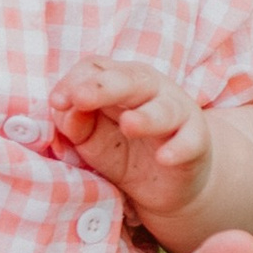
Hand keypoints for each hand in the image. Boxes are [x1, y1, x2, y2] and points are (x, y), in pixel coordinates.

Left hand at [48, 56, 213, 230]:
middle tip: (81, 99)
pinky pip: (189, 142)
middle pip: (130, 80)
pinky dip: (178, 148)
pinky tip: (164, 158)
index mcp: (121, 81)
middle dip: (104, 87)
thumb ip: (74, 121)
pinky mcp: (195, 142)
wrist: (168, 183)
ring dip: (146, 117)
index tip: (57, 102)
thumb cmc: (125, 150)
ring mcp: (177, 114)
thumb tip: (65, 109)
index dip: (75, 81)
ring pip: (164, 110)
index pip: (96, 69)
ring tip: (129, 125)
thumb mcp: (90, 138)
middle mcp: (151, 90)